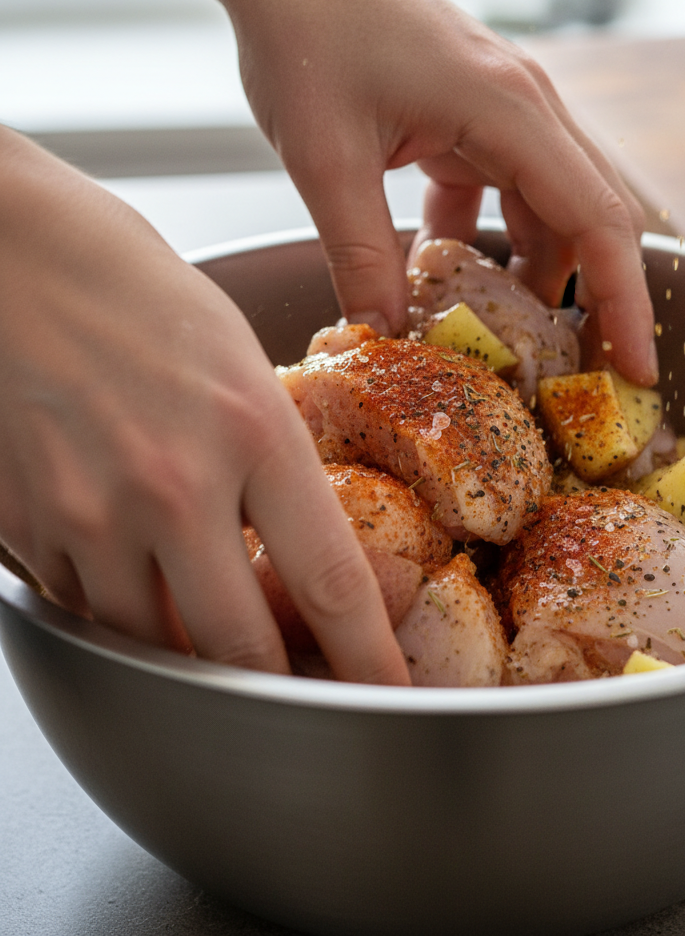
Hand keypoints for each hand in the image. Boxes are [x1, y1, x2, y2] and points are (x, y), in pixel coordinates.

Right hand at [0, 128, 408, 683]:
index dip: (369, 658)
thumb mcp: (240, 365)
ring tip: (213, 630)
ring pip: (154, 643)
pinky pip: (86, 606)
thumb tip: (293, 546)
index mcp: (253, 430)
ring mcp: (90, 511)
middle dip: (279, 682)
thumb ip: (272, 462)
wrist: (8, 252)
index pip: (332, 581)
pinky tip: (136, 574)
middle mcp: (174, 484)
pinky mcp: (26, 524)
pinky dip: (121, 610)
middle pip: (242, 645)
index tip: (389, 691)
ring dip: (192, 651)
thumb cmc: (137, 291)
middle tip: (303, 686)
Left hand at [108, 0, 656, 385]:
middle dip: (595, 303)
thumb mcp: (324, 157)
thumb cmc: (307, 29)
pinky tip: (440, 278)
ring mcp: (504, 113)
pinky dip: (484, 245)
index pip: (599, 222)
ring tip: (506, 343)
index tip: (637, 370)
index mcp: (510, 111)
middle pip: (591, 222)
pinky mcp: (474, 119)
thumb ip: (359, 255)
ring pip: (549, 214)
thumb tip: (383, 338)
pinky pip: (502, 196)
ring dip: (531, 278)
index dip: (625, 304)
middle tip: (581, 377)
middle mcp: (527, 110)